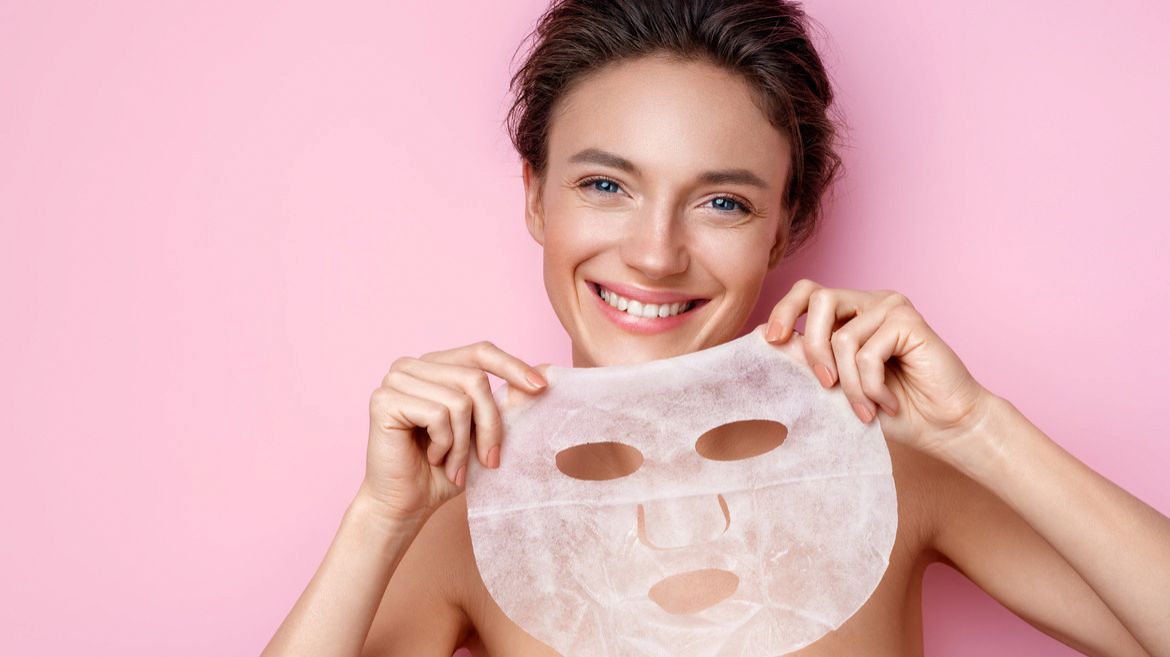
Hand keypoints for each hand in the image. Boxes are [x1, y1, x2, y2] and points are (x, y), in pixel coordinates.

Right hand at [359, 341, 548, 523]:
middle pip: (475, 379)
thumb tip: (545, 374)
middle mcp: (413, 365)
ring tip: (453, 465)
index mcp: (436, 365)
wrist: (407, 505)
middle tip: (489, 460)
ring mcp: (395, 379)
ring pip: (459, 400)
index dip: (512, 367)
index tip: (541, 388)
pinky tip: (432, 458)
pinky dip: (444, 445)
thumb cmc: (444, 470)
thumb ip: (506, 404)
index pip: (481, 352)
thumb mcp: (484, 433)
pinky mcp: (384, 400)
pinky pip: (438, 415)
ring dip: (464, 443)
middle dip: (490, 425)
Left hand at [763, 279, 995, 458]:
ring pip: (842, 338)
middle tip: (825, 385)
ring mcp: (891, 308)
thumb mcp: (838, 385)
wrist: (943, 428)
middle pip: (819, 299)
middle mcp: (869, 302)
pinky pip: (868, 354)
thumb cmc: (890, 410)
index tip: (771, 341)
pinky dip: (871, 387)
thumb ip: (809, 360)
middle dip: (813, 347)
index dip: (783, 311)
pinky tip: (886, 403)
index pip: (806, 292)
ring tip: (865, 409)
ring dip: (849, 385)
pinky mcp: (910, 321)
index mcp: (850, 313)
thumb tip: (765, 336)